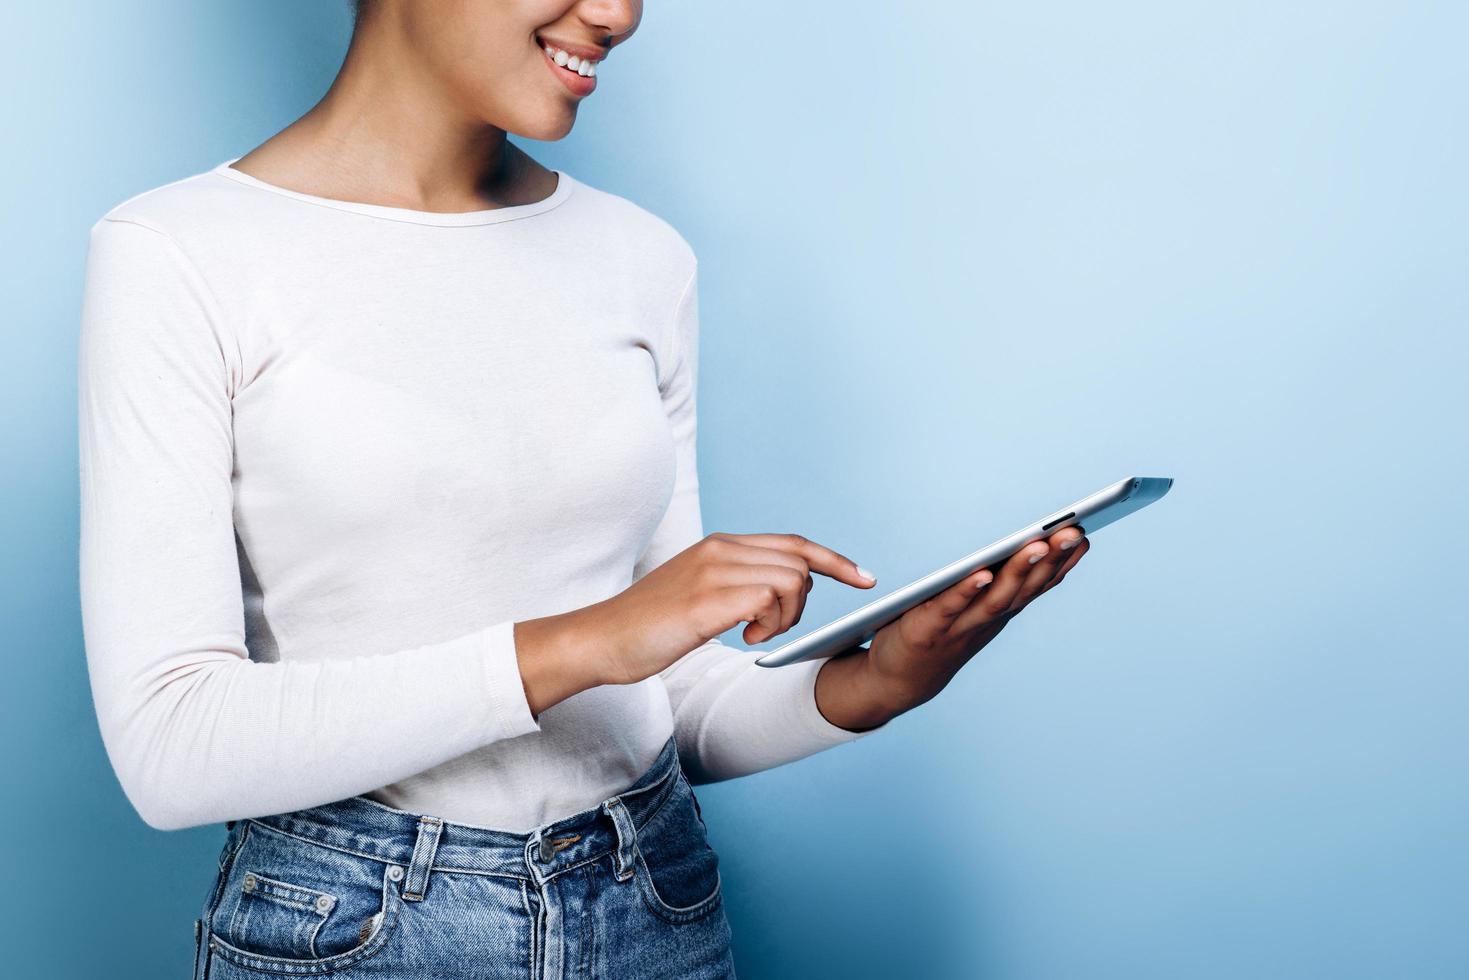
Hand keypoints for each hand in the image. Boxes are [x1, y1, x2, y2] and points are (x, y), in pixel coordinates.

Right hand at [514, 532, 876, 714]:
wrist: (601, 639)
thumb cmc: (648, 625)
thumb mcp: (699, 593)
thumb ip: (737, 583)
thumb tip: (781, 592)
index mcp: (720, 545)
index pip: (793, 542)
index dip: (834, 560)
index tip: (865, 579)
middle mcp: (720, 549)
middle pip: (800, 560)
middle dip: (809, 600)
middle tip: (782, 628)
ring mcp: (714, 571)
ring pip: (791, 581)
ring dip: (787, 617)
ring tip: (756, 635)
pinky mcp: (708, 600)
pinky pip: (769, 600)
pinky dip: (770, 625)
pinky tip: (746, 640)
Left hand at [815, 526, 1089, 730]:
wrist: (899, 679)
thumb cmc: (937, 632)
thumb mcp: (973, 607)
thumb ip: (995, 582)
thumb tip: (1024, 548)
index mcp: (998, 610)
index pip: (1036, 584)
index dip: (1061, 562)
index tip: (1083, 533)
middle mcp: (986, 619)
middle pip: (1023, 587)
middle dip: (1050, 558)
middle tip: (1072, 530)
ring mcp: (959, 627)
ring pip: (995, 598)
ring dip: (1018, 572)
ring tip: (1037, 545)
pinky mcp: (928, 630)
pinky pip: (951, 607)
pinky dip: (967, 591)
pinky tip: (982, 572)